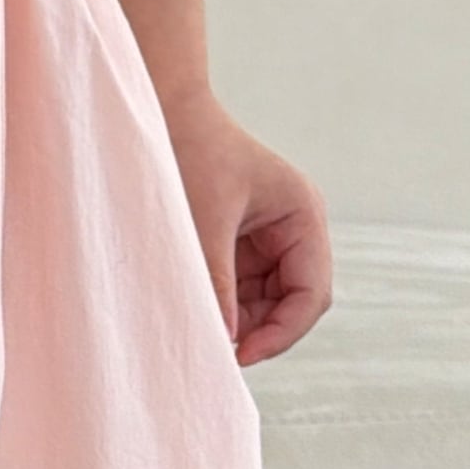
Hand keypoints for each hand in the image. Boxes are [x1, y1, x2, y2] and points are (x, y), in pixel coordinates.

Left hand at [157, 85, 332, 366]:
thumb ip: (216, 281)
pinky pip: (239, 291)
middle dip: (258, 329)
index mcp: (302, 215)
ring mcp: (268, 239)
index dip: (283, 332)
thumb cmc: (186, 152)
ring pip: (265, 303)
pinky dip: (220, 306)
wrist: (158, 113)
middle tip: (213, 351)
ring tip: (196, 325)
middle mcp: (294, 229)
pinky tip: (192, 308)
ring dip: (236, 320)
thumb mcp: (202, 222)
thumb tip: (224, 338)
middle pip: (293, 303)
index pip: (311, 293)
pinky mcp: (239, 245)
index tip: (240, 355)